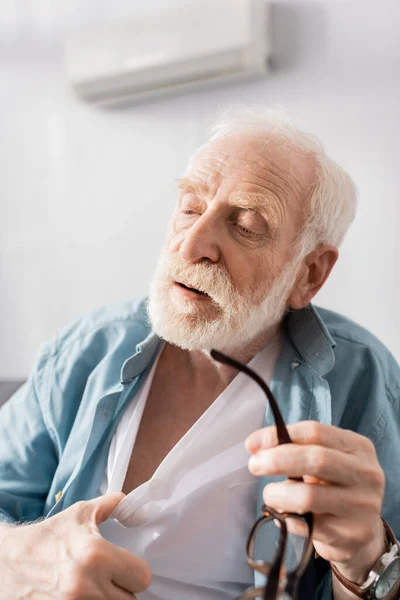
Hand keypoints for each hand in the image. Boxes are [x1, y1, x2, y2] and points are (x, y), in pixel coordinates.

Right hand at [1, 492, 150, 598]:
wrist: (9, 561)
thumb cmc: (49, 536)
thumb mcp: (80, 513)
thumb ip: (111, 505)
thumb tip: (131, 500)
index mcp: (96, 555)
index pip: (142, 576)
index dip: (137, 572)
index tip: (128, 567)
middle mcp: (87, 586)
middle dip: (125, 589)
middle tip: (113, 578)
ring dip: (110, 599)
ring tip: (99, 587)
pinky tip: (86, 596)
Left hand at [245, 421, 385, 582]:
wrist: (361, 531)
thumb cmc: (334, 486)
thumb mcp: (326, 460)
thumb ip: (296, 448)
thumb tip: (255, 445)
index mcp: (359, 447)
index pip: (315, 432)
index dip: (279, 435)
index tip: (253, 444)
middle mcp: (366, 474)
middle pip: (316, 459)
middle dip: (277, 460)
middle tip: (254, 465)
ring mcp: (361, 506)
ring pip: (309, 495)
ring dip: (278, 494)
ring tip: (269, 494)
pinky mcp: (350, 535)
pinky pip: (306, 525)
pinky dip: (286, 518)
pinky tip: (285, 514)